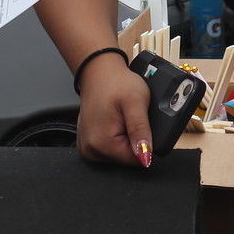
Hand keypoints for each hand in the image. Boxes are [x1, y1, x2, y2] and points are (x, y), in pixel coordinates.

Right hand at [76, 49, 153, 166]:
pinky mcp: (88, 145)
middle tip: (129, 118)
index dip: (145, 143)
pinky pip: (110, 150)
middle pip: (127, 160)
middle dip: (134, 140)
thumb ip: (141, 130)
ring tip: (121, 118)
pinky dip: (116, 138)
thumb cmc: (115, 82)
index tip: (139, 124)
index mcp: (102, 143)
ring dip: (125, 139)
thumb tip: (145, 156)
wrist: (99, 72)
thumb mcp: (136, 102)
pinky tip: (114, 122)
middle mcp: (91, 150)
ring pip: (120, 155)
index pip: (137, 161)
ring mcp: (88, 148)